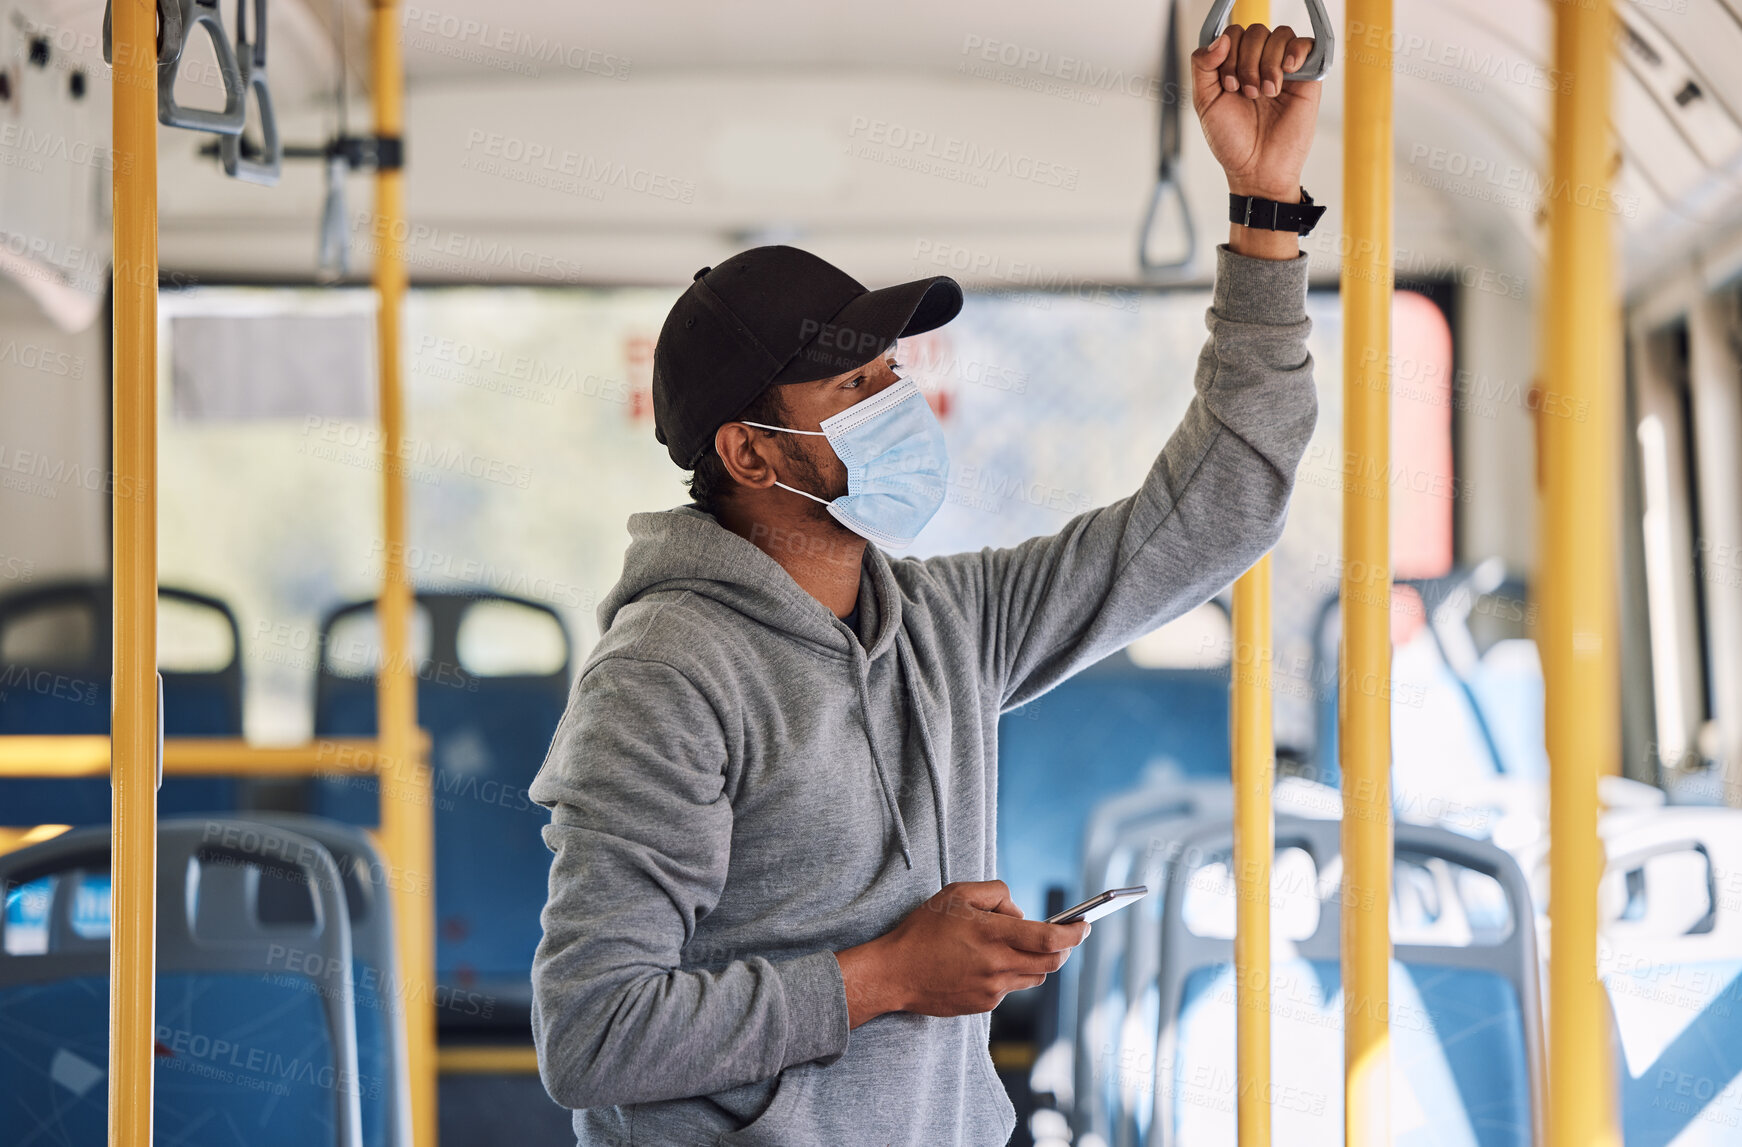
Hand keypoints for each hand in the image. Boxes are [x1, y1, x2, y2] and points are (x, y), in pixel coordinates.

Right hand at [835, 880, 1088, 1026]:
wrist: (895, 973)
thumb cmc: (923, 930)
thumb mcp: (957, 894)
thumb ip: (996, 894)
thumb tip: (1020, 913)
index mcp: (993, 935)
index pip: (1050, 938)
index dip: (1075, 933)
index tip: (1085, 926)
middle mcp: (997, 965)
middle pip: (1052, 962)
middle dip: (1063, 948)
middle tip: (1061, 935)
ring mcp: (992, 989)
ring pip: (1034, 976)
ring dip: (1036, 960)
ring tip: (1010, 945)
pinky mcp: (984, 1004)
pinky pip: (1010, 988)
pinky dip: (1009, 973)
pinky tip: (983, 963)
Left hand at [1190, 24, 1321, 200]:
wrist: (1258, 169)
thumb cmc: (1232, 140)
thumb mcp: (1205, 101)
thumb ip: (1202, 66)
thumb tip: (1220, 39)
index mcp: (1234, 65)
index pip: (1232, 34)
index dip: (1228, 54)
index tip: (1229, 85)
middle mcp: (1259, 63)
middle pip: (1255, 31)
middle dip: (1246, 62)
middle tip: (1248, 94)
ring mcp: (1283, 68)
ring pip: (1279, 35)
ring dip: (1267, 64)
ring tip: (1265, 93)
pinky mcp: (1307, 77)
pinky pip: (1306, 44)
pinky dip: (1295, 53)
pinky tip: (1286, 73)